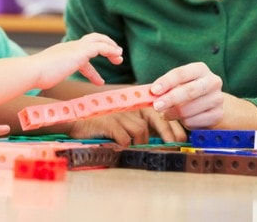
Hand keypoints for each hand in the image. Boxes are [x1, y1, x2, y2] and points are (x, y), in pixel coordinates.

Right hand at [34, 33, 122, 88]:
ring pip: (97, 40)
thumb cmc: (36, 76)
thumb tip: (43, 81)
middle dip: (104, 45)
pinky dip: (110, 50)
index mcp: (62, 52)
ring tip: (119, 57)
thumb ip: (47, 74)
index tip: (99, 80)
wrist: (33, 70)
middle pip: (91, 39)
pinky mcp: (80, 51)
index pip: (80, 55)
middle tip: (115, 55)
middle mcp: (69, 47)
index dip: (91, 69)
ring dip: (111, 47)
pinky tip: (117, 56)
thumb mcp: (45, 75)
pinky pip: (101, 47)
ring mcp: (75, 48)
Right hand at [67, 108, 187, 145]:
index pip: (159, 113)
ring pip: (141, 129)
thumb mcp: (122, 125)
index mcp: (134, 107)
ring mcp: (119, 114)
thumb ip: (139, 129)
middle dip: (168, 133)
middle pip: (155, 117)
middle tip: (173, 147)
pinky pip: (124, 137)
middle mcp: (128, 107)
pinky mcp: (108, 122)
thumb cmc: (101, 127)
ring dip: (141, 142)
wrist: (75, 121)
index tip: (182, 140)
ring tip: (138, 150)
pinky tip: (121, 149)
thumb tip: (161, 142)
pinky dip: (125, 145)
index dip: (172, 126)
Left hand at [149, 62, 223, 129]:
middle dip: (170, 99)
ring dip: (173, 114)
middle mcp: (212, 82)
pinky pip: (194, 121)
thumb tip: (149, 94)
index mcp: (200, 69)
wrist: (210, 102)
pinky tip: (182, 119)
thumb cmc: (187, 90)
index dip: (166, 82)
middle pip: (189, 91)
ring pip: (190, 109)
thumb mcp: (177, 84)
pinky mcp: (218, 115)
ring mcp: (217, 99)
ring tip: (166, 114)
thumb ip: (164, 88)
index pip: (181, 73)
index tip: (153, 91)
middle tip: (156, 106)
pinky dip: (183, 122)